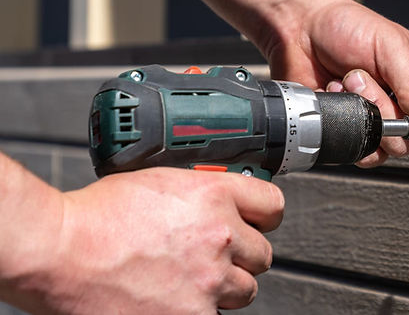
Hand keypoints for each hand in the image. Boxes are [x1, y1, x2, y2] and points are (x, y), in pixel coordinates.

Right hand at [30, 168, 282, 313]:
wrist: (59, 252)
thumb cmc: (96, 217)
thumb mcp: (160, 181)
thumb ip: (199, 192)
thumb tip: (219, 202)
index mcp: (214, 195)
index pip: (273, 207)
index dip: (262, 217)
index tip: (256, 223)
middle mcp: (220, 236)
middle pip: (262, 254)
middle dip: (241, 256)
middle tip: (215, 257)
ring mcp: (209, 280)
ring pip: (244, 291)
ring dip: (224, 288)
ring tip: (191, 281)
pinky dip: (198, 310)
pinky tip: (174, 299)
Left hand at [265, 0, 408, 166]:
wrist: (302, 27)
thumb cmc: (349, 26)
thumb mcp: (390, 44)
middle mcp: (401, 107)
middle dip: (385, 112)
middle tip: (366, 79)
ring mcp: (373, 121)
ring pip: (379, 147)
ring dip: (361, 113)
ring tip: (348, 82)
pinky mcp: (346, 129)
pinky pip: (350, 146)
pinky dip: (340, 122)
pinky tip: (334, 93)